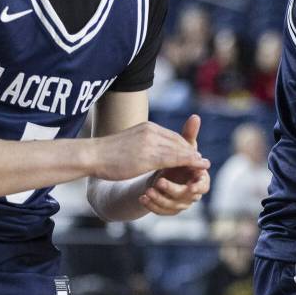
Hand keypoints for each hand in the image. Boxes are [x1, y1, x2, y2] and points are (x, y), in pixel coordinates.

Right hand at [91, 118, 209, 181]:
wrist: (91, 155)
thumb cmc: (106, 153)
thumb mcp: (129, 143)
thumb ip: (143, 143)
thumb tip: (147, 151)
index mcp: (147, 127)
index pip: (172, 136)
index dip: (184, 146)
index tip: (193, 154)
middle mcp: (151, 131)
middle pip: (178, 141)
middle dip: (191, 152)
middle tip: (202, 161)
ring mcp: (151, 142)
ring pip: (179, 149)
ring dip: (194, 157)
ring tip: (204, 164)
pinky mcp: (149, 155)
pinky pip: (174, 158)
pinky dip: (189, 162)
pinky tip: (197, 166)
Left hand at [141, 115, 211, 215]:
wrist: (150, 175)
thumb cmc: (169, 157)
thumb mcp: (176, 148)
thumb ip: (188, 136)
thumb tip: (196, 116)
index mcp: (200, 179)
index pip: (202, 184)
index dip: (195, 183)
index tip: (184, 181)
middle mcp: (193, 193)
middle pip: (187, 197)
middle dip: (173, 190)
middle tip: (158, 182)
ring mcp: (180, 203)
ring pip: (172, 206)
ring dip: (160, 199)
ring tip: (147, 191)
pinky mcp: (166, 208)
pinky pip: (161, 210)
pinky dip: (152, 204)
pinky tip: (142, 198)